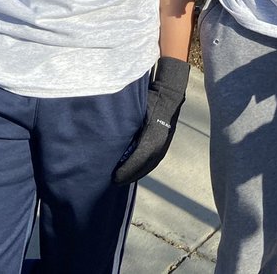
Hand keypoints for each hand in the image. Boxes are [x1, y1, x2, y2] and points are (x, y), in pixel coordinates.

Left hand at [113, 57, 189, 183]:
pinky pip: (154, 162)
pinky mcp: (165, 145)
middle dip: (129, 176)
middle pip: (143, 167)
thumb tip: (108, 136)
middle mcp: (159, 145)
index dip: (125, 171)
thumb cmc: (149, 101)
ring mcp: (164, 146)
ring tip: (123, 178)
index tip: (113, 176)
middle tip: (114, 181)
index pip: (137, 160)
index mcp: (151, 138)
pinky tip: (135, 172)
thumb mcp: (135, 111)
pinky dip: (143, 169)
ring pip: (149, 166)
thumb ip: (124, 125)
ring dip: (136, 174)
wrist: (169, 96)